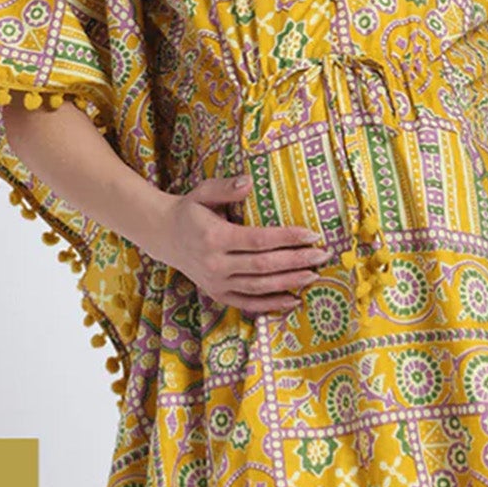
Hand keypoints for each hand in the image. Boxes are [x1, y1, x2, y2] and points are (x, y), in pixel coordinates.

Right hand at [154, 174, 332, 315]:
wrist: (164, 236)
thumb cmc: (191, 211)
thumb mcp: (203, 192)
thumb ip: (227, 187)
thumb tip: (249, 181)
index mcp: (214, 237)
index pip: (258, 240)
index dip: (287, 239)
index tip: (312, 235)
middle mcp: (215, 264)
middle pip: (264, 266)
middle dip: (296, 261)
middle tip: (323, 255)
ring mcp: (216, 283)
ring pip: (259, 287)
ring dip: (289, 283)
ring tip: (314, 275)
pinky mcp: (217, 294)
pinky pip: (248, 303)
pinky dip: (272, 304)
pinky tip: (294, 299)